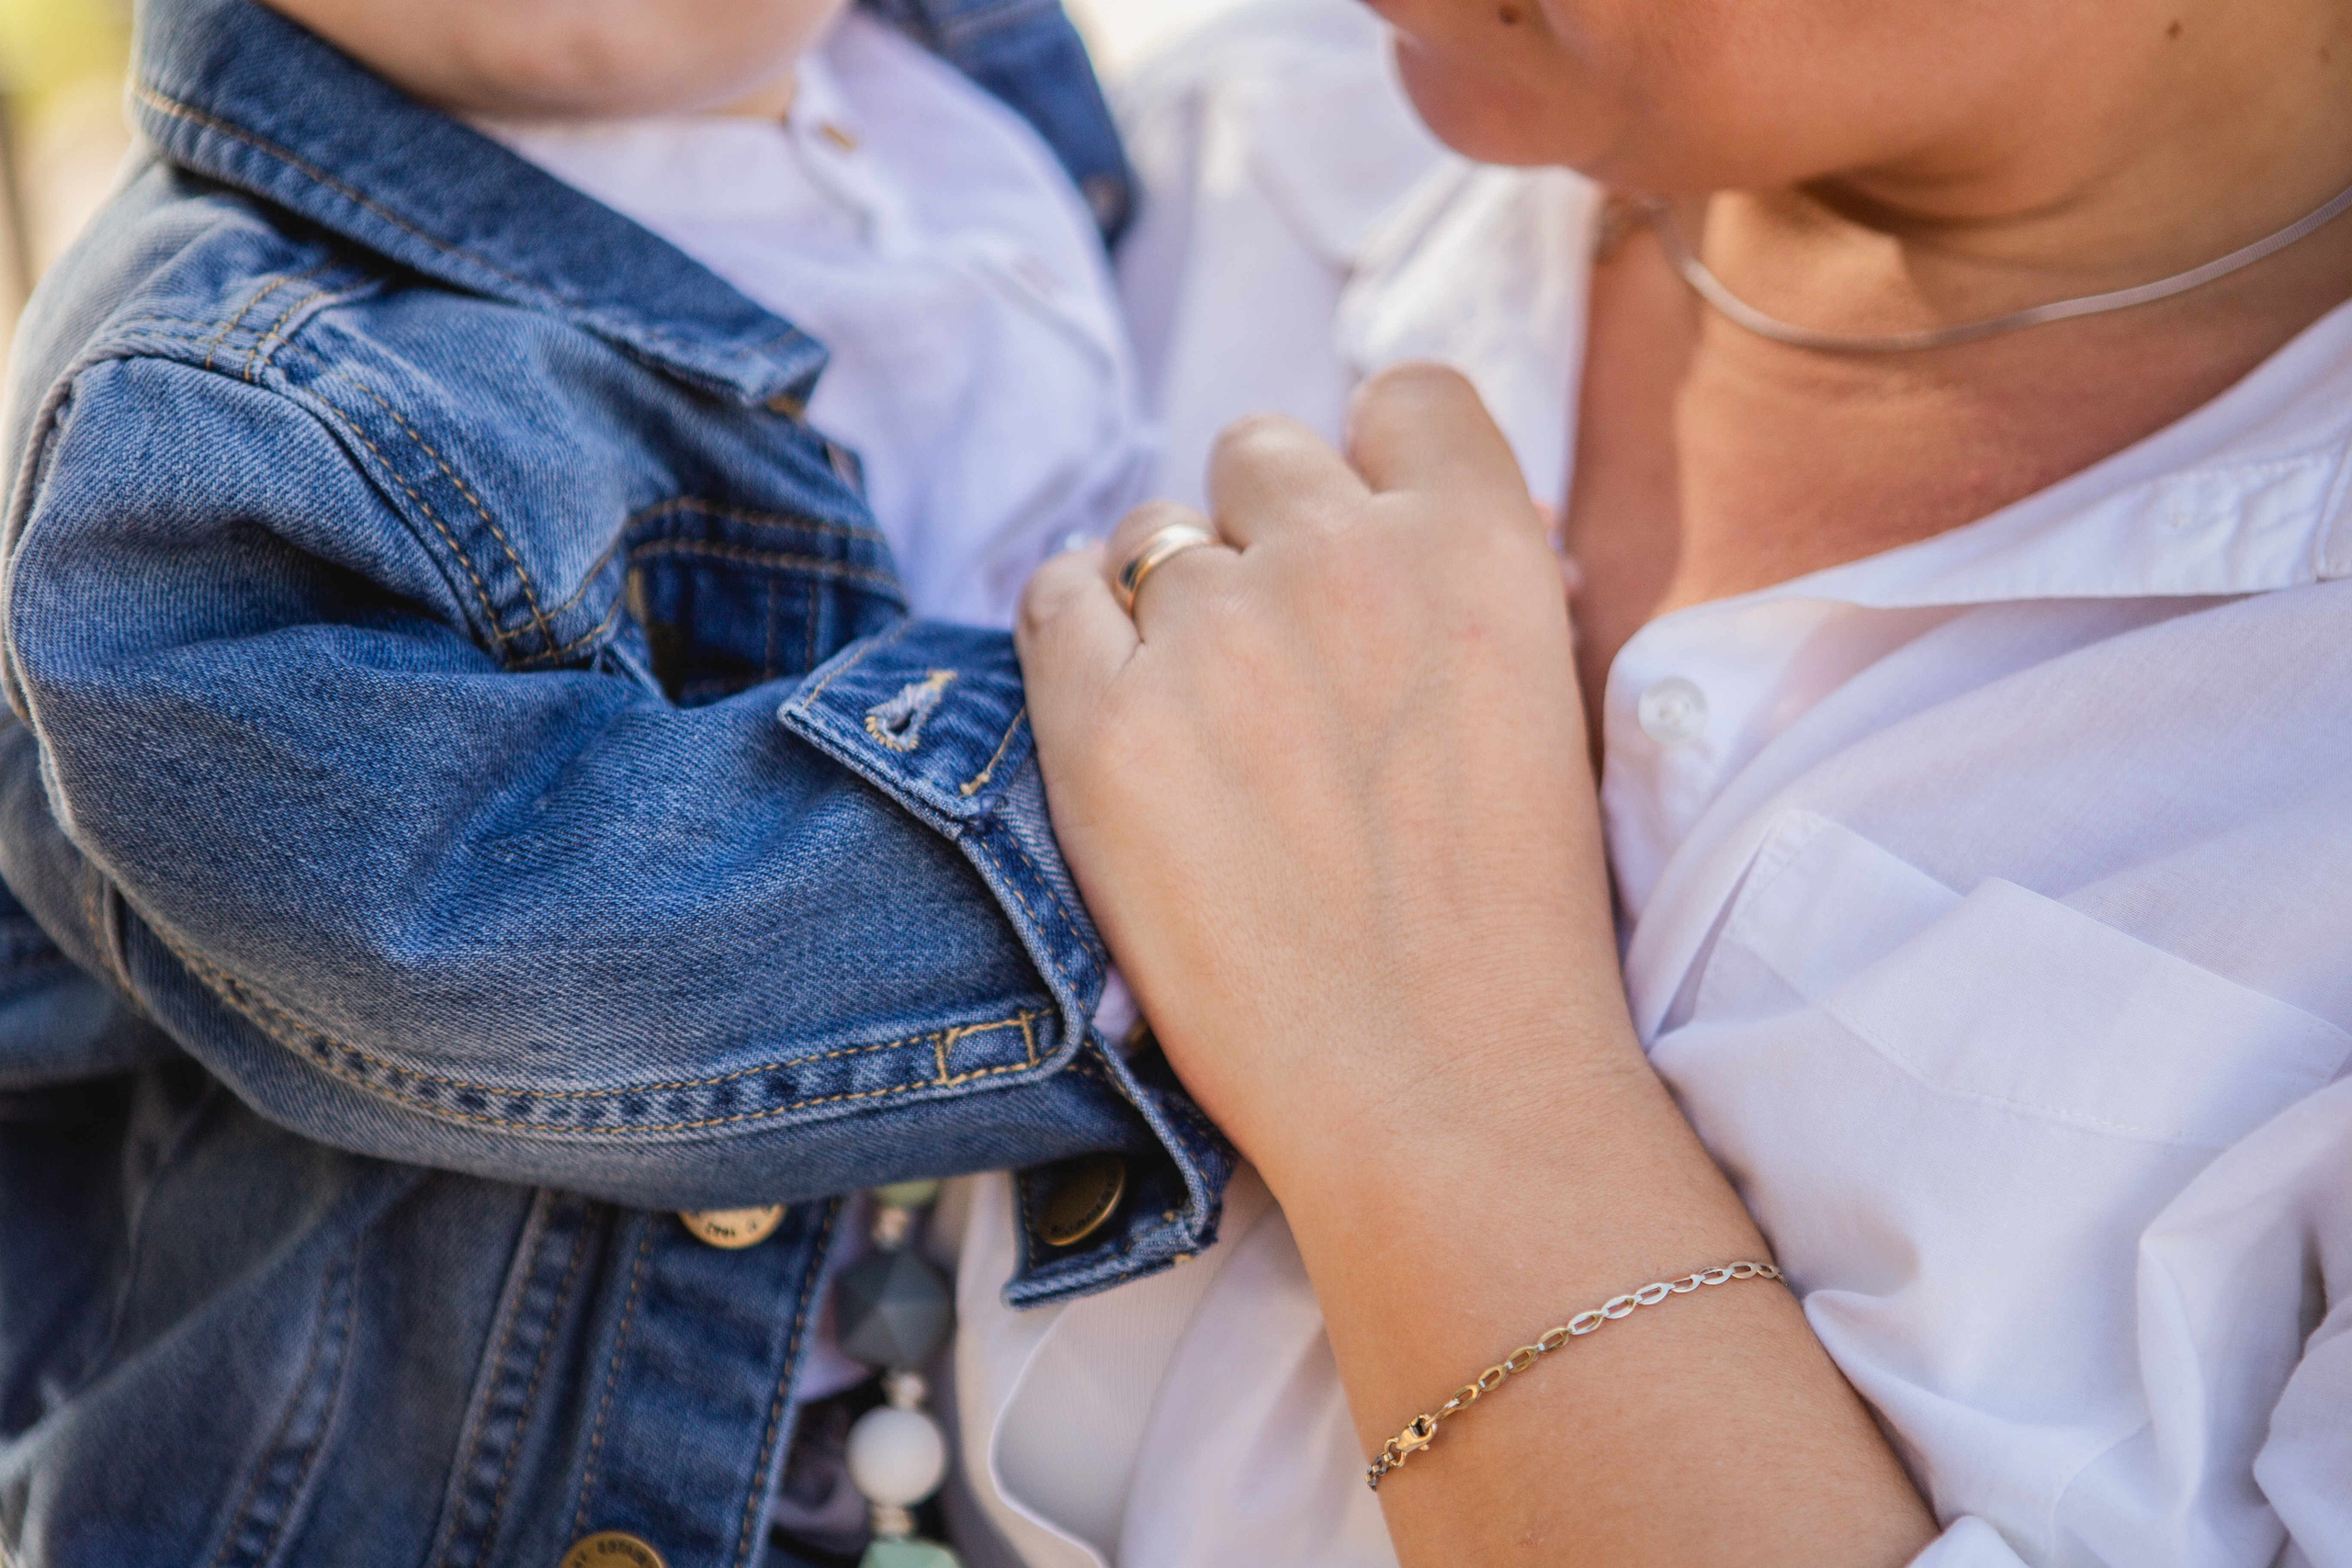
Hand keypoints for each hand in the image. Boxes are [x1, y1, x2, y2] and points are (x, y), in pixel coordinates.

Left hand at [1016, 365, 1626, 1193]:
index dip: (1377, 463)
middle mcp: (1342, 557)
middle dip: (1262, 532)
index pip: (1410, 395)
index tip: (1361, 535)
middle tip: (1275, 655)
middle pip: (1257, 452)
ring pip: (1148, 532)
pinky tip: (1116, 718)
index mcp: (1481, 547)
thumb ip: (1475, 596)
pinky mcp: (1102, 725)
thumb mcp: (1548, 712)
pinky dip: (1073, 640)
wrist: (1441, 1094)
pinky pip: (1049, 599)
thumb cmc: (1512, 928)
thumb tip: (1408, 538)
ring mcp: (1213, 635)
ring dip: (1166, 602)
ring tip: (1201, 723)